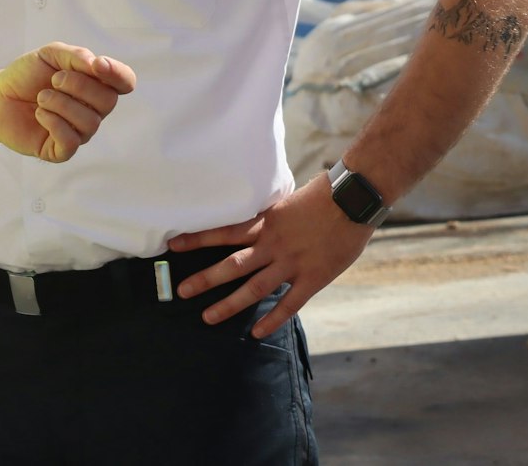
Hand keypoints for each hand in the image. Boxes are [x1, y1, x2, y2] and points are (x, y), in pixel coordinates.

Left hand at [0, 42, 134, 162]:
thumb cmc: (26, 75)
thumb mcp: (51, 55)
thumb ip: (76, 56)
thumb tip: (97, 65)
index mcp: (95, 85)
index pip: (125, 82)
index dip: (117, 74)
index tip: (96, 65)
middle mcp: (92, 110)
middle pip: (108, 101)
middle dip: (79, 86)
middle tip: (54, 80)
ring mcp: (78, 131)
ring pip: (90, 122)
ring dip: (62, 104)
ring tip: (41, 97)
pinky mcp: (60, 150)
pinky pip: (72, 142)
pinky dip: (55, 123)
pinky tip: (40, 114)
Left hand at [166, 173, 373, 338]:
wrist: (353, 199)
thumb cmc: (324, 195)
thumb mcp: (288, 201)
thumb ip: (271, 216)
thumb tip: (255, 219)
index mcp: (267, 222)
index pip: (225, 232)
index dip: (198, 239)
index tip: (174, 246)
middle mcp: (274, 244)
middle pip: (233, 264)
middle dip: (206, 278)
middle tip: (182, 290)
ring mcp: (292, 263)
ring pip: (254, 287)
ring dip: (229, 304)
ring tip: (208, 317)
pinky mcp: (313, 277)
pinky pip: (289, 303)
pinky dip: (272, 319)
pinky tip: (256, 332)